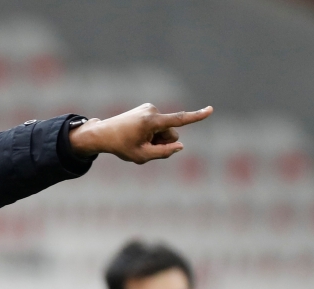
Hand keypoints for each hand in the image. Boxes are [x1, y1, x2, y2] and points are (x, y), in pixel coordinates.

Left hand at [68, 103, 212, 163]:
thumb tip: (181, 147)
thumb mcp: (141, 156)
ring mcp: (150, 108)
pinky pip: (159, 125)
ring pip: (165, 130)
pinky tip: (137, 134)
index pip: (178, 120)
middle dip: (163, 142)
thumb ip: (163, 153)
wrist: (103, 133)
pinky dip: (152, 132)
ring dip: (156, 138)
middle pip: (172, 133)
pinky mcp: (148, 109)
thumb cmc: (121, 146)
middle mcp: (152, 111)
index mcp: (151, 122)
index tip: (210, 110)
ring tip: (138, 140)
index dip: (196, 117)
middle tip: (143, 146)